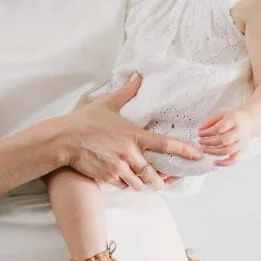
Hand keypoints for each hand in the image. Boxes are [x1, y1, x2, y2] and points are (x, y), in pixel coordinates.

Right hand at [62, 73, 202, 190]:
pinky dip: (124, 184)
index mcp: (133, 136)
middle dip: (159, 180)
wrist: (64, 140)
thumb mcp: (107, 104)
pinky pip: (122, 185)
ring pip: (138, 183)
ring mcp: (119, 167)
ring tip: (142, 182)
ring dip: (141, 183)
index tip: (196, 155)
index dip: (184, 151)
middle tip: (162, 181)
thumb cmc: (85, 121)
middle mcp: (129, 154)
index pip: (165, 144)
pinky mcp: (107, 177)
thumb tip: (137, 75)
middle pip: (153, 173)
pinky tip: (122, 178)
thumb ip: (126, 92)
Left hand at [198, 108, 252, 166]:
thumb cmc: (234, 117)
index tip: (199, 133)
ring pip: (228, 150)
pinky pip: (234, 159)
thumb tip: (200, 129)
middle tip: (200, 141)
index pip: (219, 128)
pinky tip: (215, 162)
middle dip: (209, 142)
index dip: (207, 132)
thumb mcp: (221, 114)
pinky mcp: (241, 150)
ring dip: (214, 152)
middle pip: (224, 140)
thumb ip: (210, 121)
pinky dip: (224, 163)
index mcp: (234, 120)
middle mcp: (239, 132)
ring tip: (204, 150)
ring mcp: (241, 142)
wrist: (249, 121)